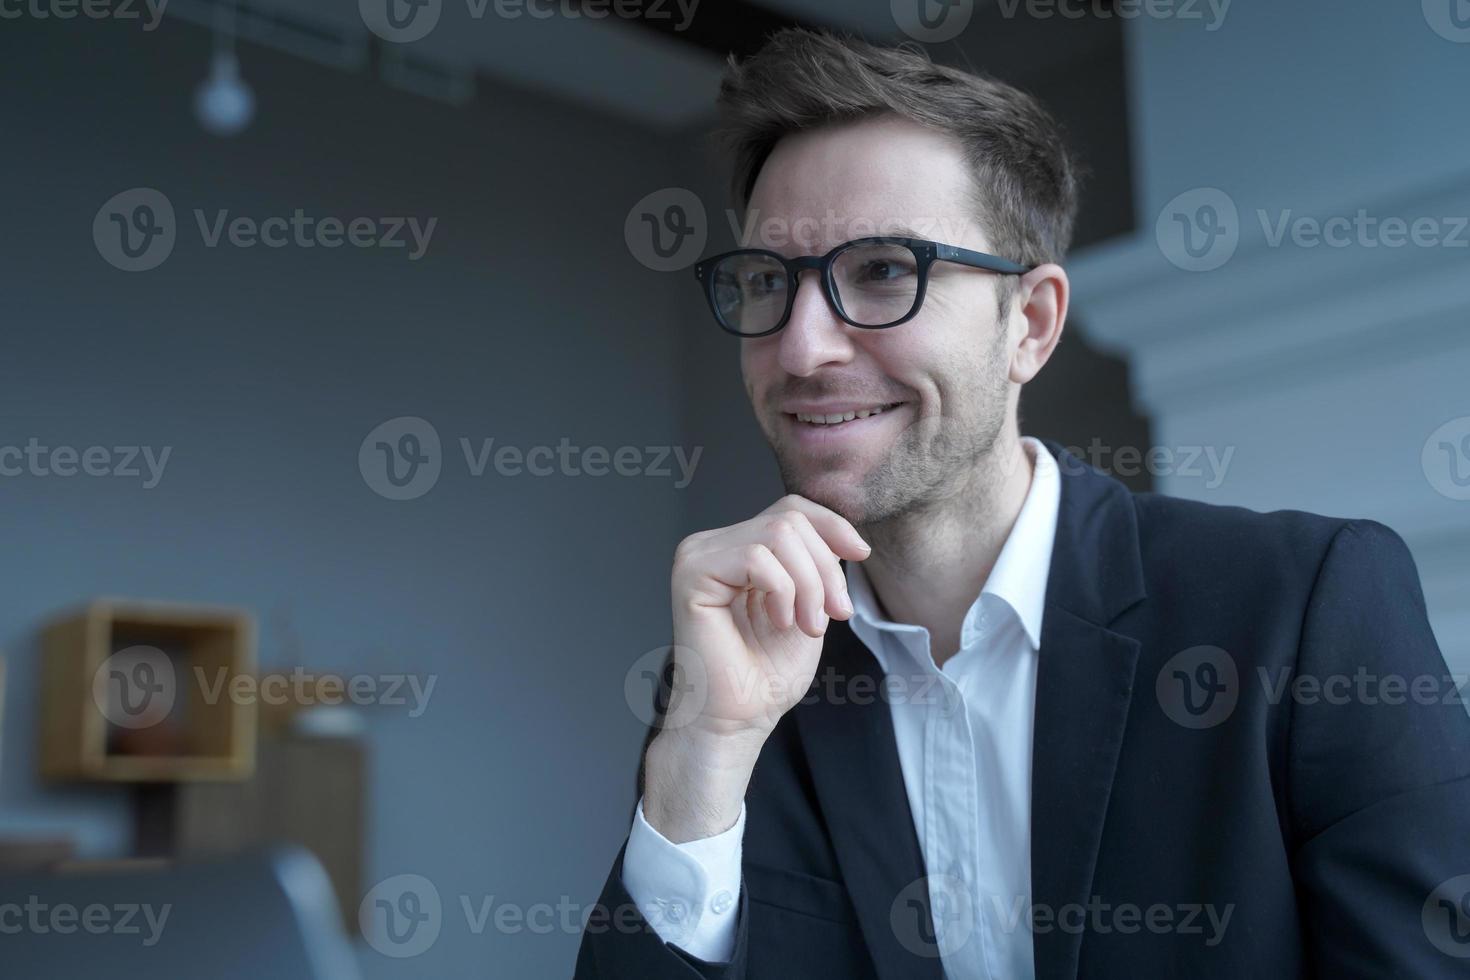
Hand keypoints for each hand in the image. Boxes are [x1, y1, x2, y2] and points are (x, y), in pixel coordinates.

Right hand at [643, 495, 869, 841]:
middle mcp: (714, 544)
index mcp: (739, 548)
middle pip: (790, 519)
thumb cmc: (766, 673)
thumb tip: (844, 535)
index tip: (861, 555)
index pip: (791, 508)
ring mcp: (699, 555)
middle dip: (824, 569)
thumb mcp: (809, 604)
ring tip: (807, 625)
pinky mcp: (692, 572)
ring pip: (778, 534)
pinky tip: (778, 622)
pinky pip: (755, 556)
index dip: (832, 526)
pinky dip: (782, 590)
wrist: (739, 719)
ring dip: (808, 584)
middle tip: (830, 616)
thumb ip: (817, 564)